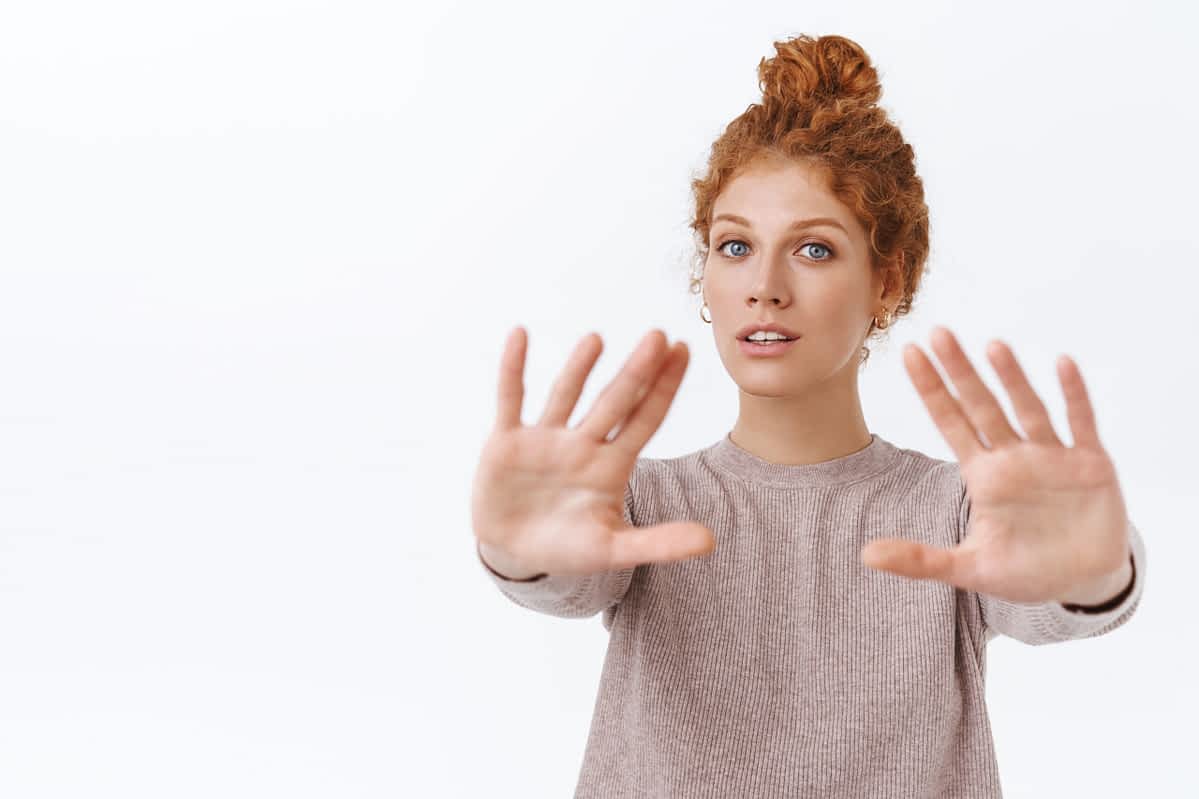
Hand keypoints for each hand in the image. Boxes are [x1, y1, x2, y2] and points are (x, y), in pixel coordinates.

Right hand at [472, 327, 715, 576]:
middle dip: (636, 371)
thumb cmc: (568, 549)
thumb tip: (711, 542)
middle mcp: (583, 444)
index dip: (664, 388)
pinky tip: (520, 335)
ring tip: (597, 339)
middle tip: (658, 336)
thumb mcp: (613, 551)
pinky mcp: (507, 442)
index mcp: (611, 465)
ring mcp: (545, 439)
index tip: (684, 350)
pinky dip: (513, 369)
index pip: (645, 419)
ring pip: (566, 395)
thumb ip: (659, 544)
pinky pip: (511, 399)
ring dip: (579, 369)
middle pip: (614, 401)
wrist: (513, 553)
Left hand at [860, 327, 1130, 604]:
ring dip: (1013, 379)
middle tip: (938, 333)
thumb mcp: (969, 569)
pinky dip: (1073, 396)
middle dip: (961, 373)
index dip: (931, 390)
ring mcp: (1052, 457)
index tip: (910, 353)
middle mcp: (1014, 457)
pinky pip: (1081, 424)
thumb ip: (920, 560)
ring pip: (1029, 409)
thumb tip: (865, 555)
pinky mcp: (1091, 465)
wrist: (1083, 583)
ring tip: (993, 346)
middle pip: (982, 407)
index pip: (951, 423)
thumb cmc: (1025, 570)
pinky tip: (1062, 364)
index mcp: (983, 476)